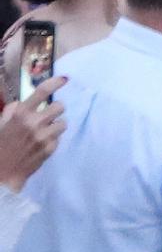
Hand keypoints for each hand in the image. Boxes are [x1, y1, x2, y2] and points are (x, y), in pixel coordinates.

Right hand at [0, 76, 66, 190]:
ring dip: (55, 126)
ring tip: (43, 132)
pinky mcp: (50, 148)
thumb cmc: (1, 145)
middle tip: (47, 116)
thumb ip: (13, 111)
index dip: (55, 82)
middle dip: (55, 110)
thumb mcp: (2, 124)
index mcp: (20, 114)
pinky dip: (52, 140)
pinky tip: (40, 145)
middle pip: (60, 106)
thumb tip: (22, 102)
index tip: (64, 79)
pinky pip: (59, 138)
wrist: (2, 173)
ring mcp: (44, 136)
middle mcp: (34, 122)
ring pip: (63, 122)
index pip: (42, 92)